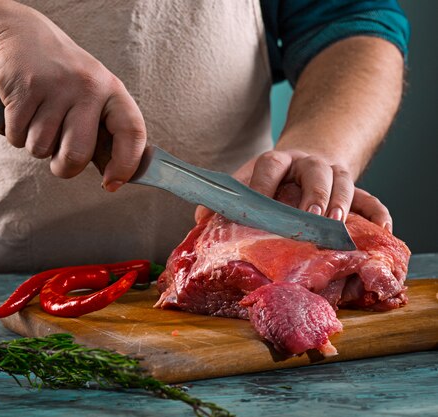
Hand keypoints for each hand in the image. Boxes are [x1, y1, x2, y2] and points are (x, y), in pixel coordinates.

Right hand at [0, 5, 145, 189]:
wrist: (19, 34)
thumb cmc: (60, 77)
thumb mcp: (90, 94)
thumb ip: (102, 132)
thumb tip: (114, 178)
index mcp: (111, 89)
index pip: (132, 132)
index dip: (125, 164)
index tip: (112, 184)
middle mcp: (87, 86)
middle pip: (77, 155)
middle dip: (63, 168)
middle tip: (58, 158)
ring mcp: (55, 86)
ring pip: (41, 148)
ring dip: (34, 144)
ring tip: (37, 116)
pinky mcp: (23, 88)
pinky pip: (16, 136)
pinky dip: (14, 132)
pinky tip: (20, 108)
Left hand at [194, 150, 392, 231]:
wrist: (305, 158)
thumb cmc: (270, 179)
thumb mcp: (246, 180)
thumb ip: (225, 199)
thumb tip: (200, 220)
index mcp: (276, 160)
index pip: (269, 165)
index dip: (263, 184)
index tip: (257, 206)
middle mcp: (307, 163)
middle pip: (315, 171)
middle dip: (314, 192)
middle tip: (311, 215)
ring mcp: (334, 174)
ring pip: (345, 182)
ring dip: (344, 203)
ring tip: (339, 224)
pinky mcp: (353, 189)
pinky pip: (371, 198)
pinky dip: (378, 212)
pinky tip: (383, 228)